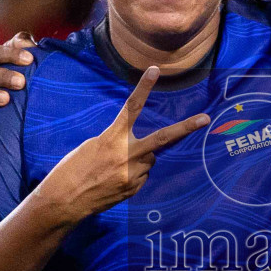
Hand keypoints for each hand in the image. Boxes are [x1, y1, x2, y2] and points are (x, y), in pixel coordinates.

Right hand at [39, 67, 209, 222]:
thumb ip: (119, 141)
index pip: (132, 107)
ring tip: (113, 168)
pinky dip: (133, 175)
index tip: (155, 70)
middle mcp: (127, 155)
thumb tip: (142, 149)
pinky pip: (141, 176)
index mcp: (112, 137)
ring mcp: (133, 174)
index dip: (144, 87)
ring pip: (149, 160)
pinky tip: (114, 180)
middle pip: (163, 138)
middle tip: (205, 119)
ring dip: (139, 159)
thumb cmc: (73, 168)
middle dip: (186, 128)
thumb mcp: (93, 146)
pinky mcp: (134, 189)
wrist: (65, 200)